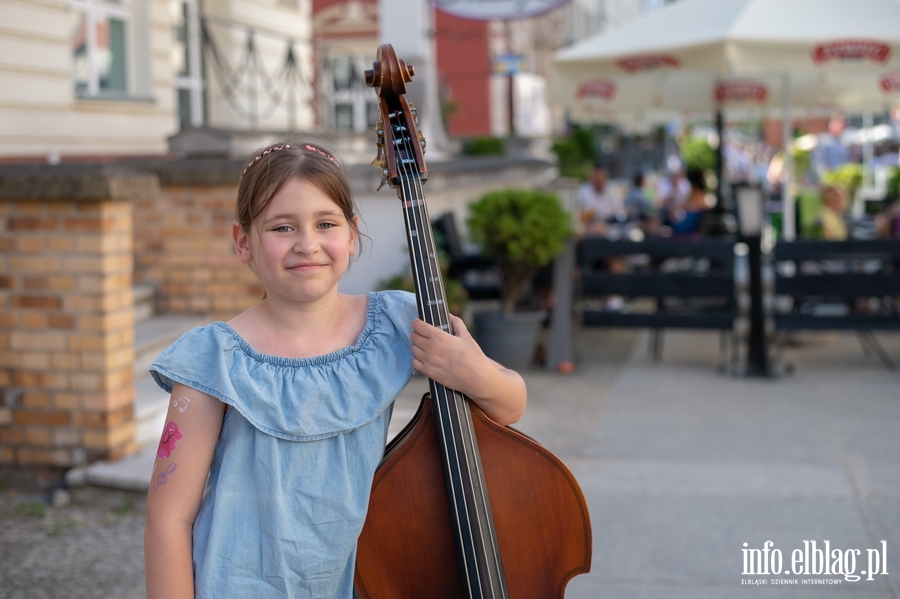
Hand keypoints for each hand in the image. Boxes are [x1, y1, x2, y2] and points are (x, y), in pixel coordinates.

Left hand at [409, 315, 526, 424]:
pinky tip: (426, 358)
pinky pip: (415, 363)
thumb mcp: (466, 336)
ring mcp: (429, 362)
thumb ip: (456, 323)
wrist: (477, 378)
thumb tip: (449, 315)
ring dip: (417, 346)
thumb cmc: (473, 357)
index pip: (417, 326)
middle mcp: (431, 348)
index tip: (418, 323)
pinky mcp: (429, 373)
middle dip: (417, 334)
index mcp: (440, 337)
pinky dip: (418, 359)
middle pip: (413, 337)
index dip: (416, 323)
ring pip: (413, 349)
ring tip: (426, 347)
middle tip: (424, 335)